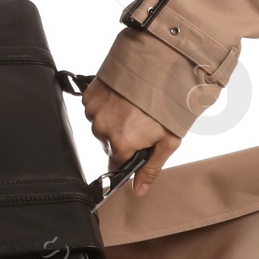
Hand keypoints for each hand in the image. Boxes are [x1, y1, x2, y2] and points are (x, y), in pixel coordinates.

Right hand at [80, 79, 180, 197]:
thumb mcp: (168, 141)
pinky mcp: (90, 95)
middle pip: (109, 144)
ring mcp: (94, 111)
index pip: (116, 165)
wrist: (160, 67)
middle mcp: (103, 129)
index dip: (128, 158)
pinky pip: (95, 108)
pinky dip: (107, 105)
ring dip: (114, 120)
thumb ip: (151, 168)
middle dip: (123, 137)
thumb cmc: (167, 105)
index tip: (136, 149)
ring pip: (101, 125)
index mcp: (121, 144)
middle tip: (141, 122)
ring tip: (133, 108)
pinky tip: (122, 99)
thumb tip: (139, 191)